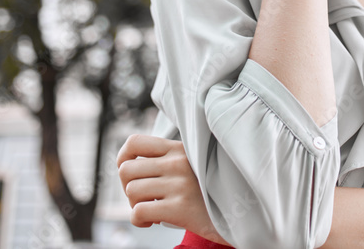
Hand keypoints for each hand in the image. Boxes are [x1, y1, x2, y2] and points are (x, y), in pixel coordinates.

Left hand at [116, 134, 230, 245]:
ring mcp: (179, 184)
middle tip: (143, 198)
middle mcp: (177, 162)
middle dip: (127, 188)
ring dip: (135, 205)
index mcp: (179, 148)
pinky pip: (138, 212)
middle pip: (126, 170)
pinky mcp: (179, 208)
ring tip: (152, 210)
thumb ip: (169, 158)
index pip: (134, 142)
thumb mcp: (194, 163)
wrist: (241, 214)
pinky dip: (139, 221)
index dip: (123, 158)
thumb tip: (130, 164)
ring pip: (131, 191)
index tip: (130, 174)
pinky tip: (152, 222)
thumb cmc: (211, 191)